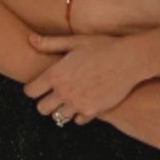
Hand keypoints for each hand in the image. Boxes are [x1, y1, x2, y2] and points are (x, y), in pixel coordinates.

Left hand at [24, 32, 140, 123]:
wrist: (129, 60)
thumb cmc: (102, 46)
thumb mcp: (75, 41)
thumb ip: (50, 43)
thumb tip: (30, 39)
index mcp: (56, 74)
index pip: (30, 91)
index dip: (32, 89)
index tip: (39, 85)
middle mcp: (63, 92)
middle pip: (41, 108)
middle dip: (45, 102)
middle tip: (54, 93)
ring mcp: (78, 104)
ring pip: (59, 117)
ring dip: (63, 108)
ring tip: (72, 96)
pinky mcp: (92, 111)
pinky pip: (78, 120)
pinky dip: (79, 113)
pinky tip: (86, 101)